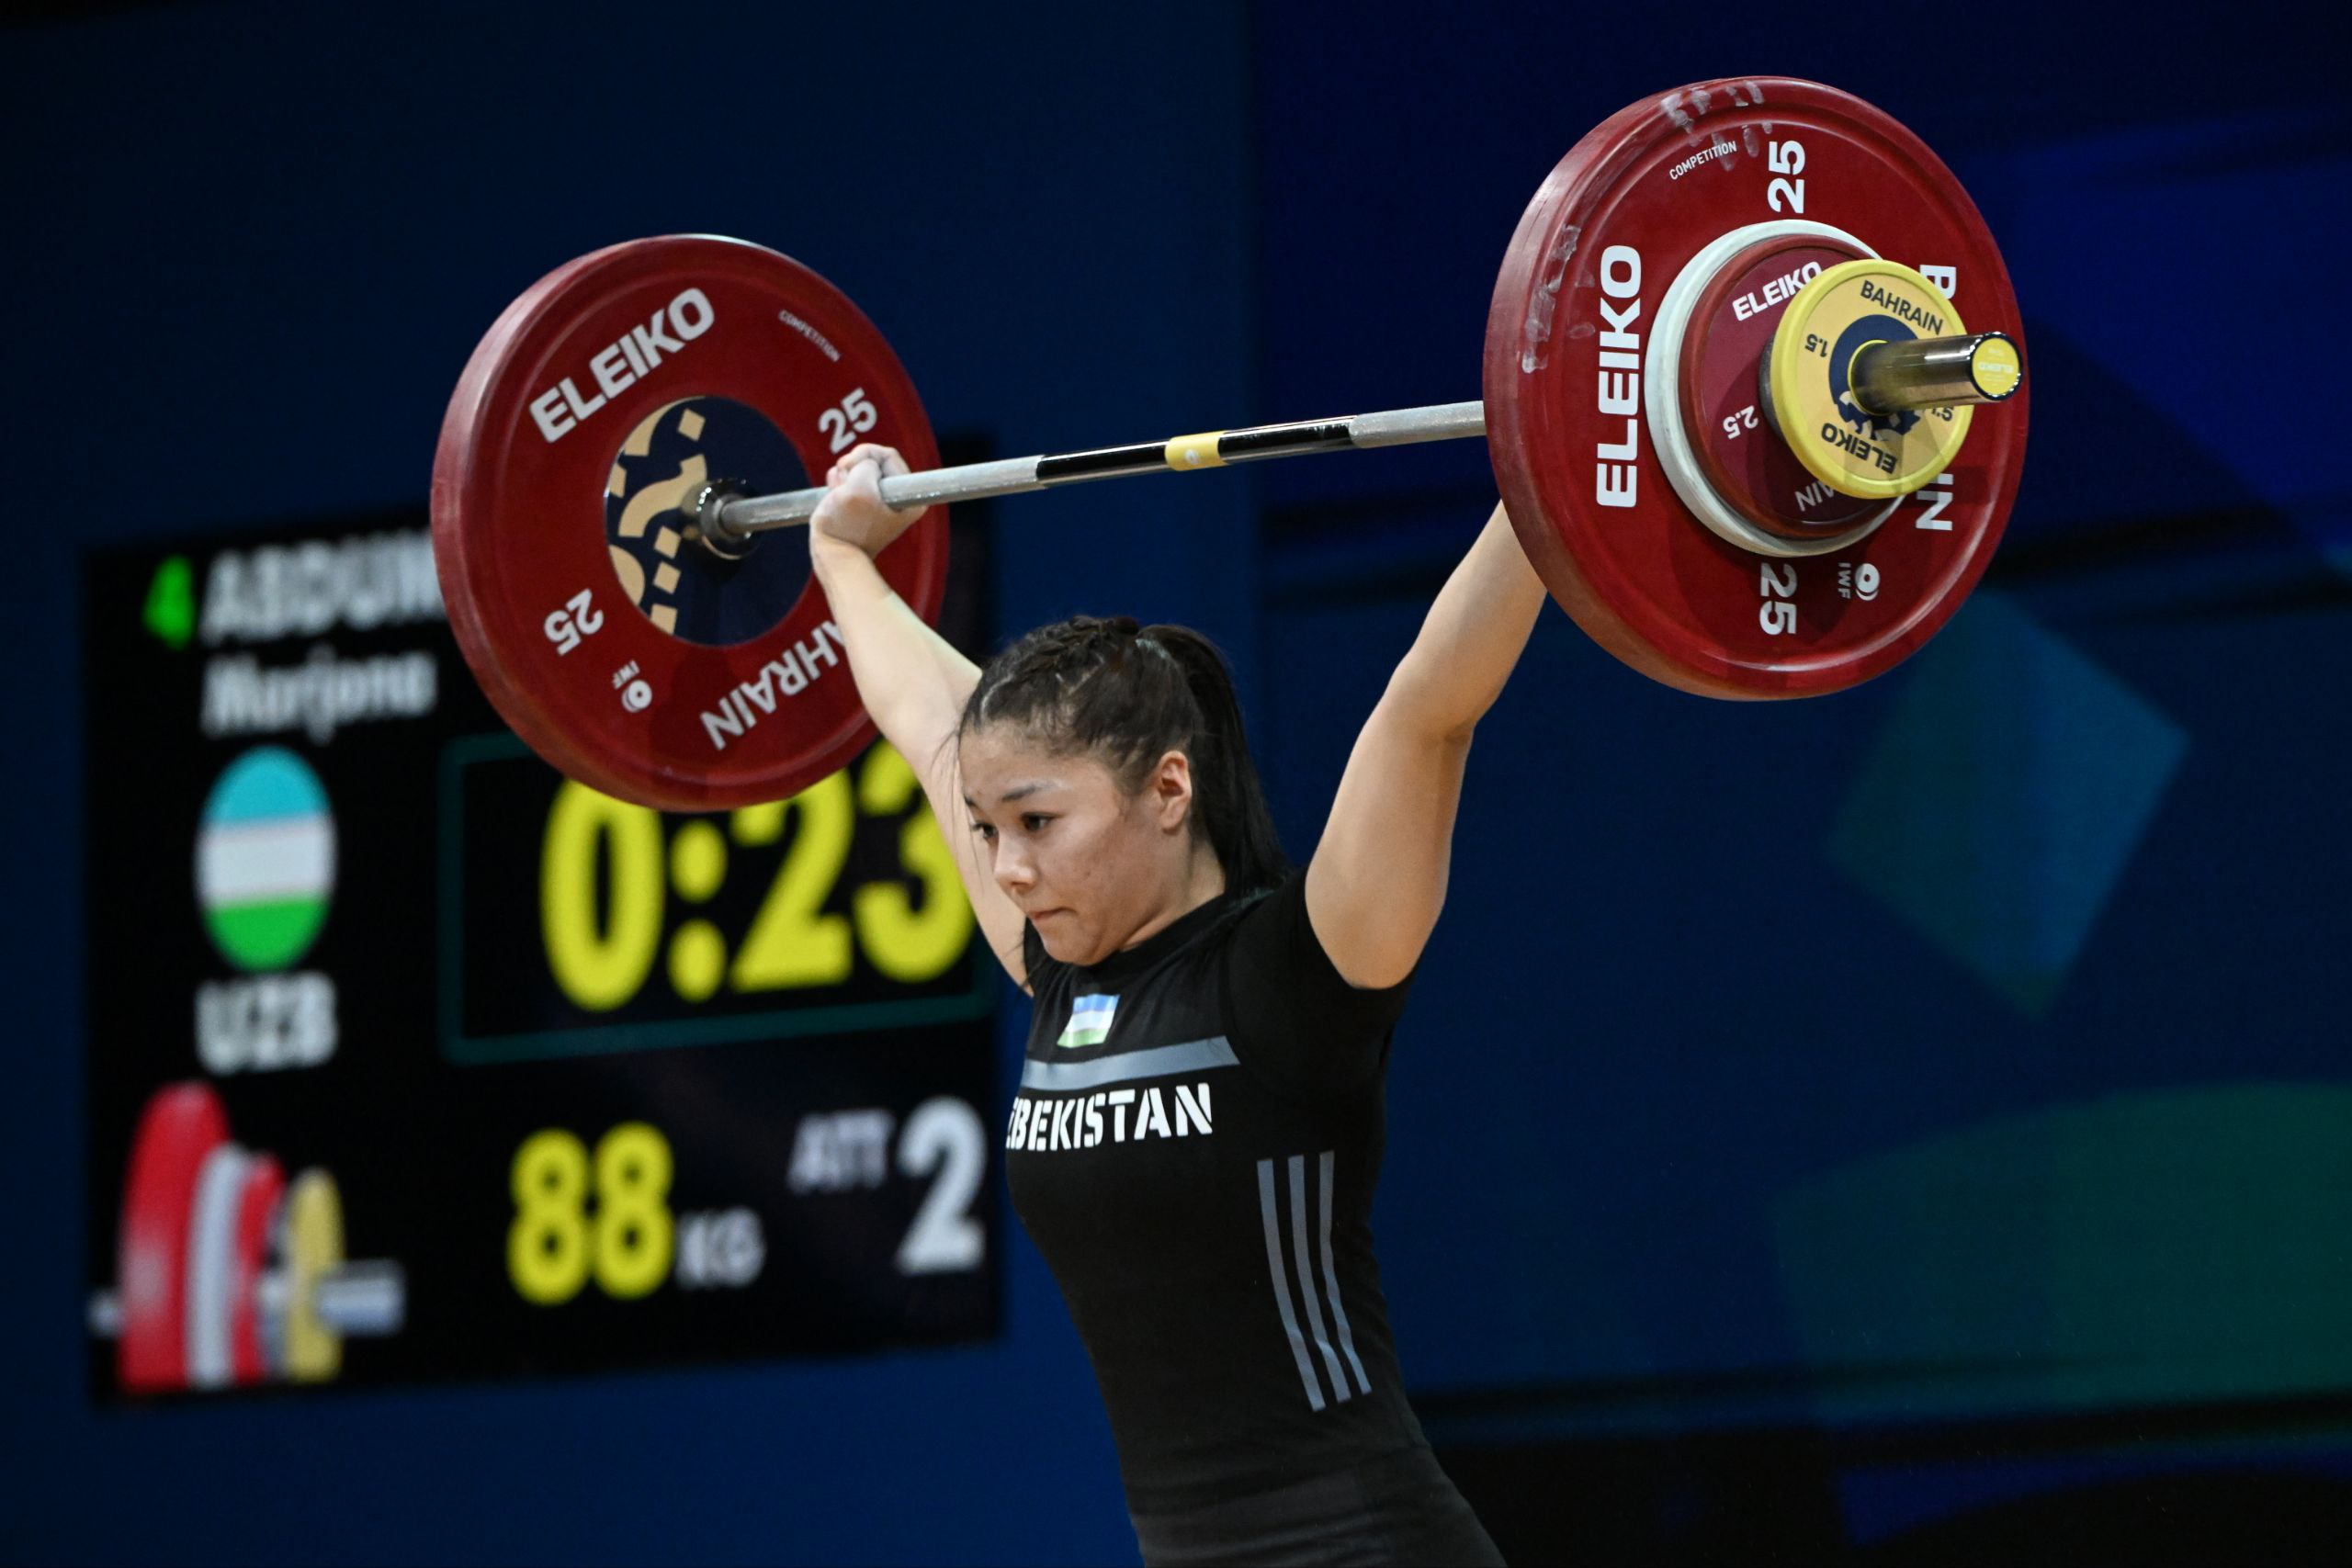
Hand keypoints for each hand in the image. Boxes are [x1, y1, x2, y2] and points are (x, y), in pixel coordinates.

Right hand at [808, 443, 922, 560]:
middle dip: (852, 469)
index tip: (851, 472)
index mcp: (909, 494)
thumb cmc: (849, 526)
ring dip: (843, 478)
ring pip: (857, 469)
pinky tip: (835, 499)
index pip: (886, 455)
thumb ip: (866, 464)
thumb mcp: (860, 488)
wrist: (834, 556)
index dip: (864, 458)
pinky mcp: (863, 503)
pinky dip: (838, 485)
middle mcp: (898, 495)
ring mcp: (880, 499)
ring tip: (839, 498)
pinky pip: (848, 480)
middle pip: (872, 460)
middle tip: (844, 489)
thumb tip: (859, 465)